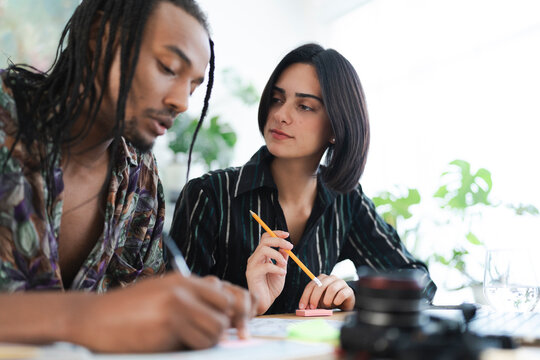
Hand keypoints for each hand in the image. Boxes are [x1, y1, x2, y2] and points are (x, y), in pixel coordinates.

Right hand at [71, 273, 255, 351]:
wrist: (93, 318)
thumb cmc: (128, 311)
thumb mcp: (161, 294)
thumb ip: (190, 298)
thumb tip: (224, 314)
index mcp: (184, 280)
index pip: (228, 292)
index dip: (237, 311)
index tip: (237, 327)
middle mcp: (184, 287)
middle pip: (229, 308)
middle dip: (225, 327)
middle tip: (211, 337)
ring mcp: (177, 303)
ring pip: (218, 328)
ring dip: (209, 341)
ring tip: (188, 342)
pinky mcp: (169, 323)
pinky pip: (201, 341)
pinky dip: (195, 348)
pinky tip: (176, 345)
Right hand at [245, 230, 292, 314]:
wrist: (265, 302)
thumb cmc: (272, 287)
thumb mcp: (281, 270)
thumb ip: (282, 259)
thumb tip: (286, 247)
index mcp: (261, 255)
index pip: (266, 238)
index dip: (276, 233)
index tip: (287, 234)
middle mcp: (255, 258)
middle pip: (264, 241)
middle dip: (279, 241)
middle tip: (290, 246)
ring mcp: (252, 265)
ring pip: (263, 250)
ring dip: (277, 255)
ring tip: (284, 264)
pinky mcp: (252, 274)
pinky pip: (265, 266)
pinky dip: (277, 268)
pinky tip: (282, 273)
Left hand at [298, 274, 354, 310]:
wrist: (345, 302)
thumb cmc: (330, 300)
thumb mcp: (319, 300)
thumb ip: (312, 301)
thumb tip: (304, 307)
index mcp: (322, 278)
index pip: (311, 285)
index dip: (305, 296)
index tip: (302, 307)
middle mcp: (331, 278)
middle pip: (320, 285)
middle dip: (314, 298)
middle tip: (312, 308)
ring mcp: (341, 282)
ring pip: (331, 289)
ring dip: (327, 300)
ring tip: (327, 305)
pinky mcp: (349, 290)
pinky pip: (341, 294)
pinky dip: (337, 301)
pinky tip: (336, 303)